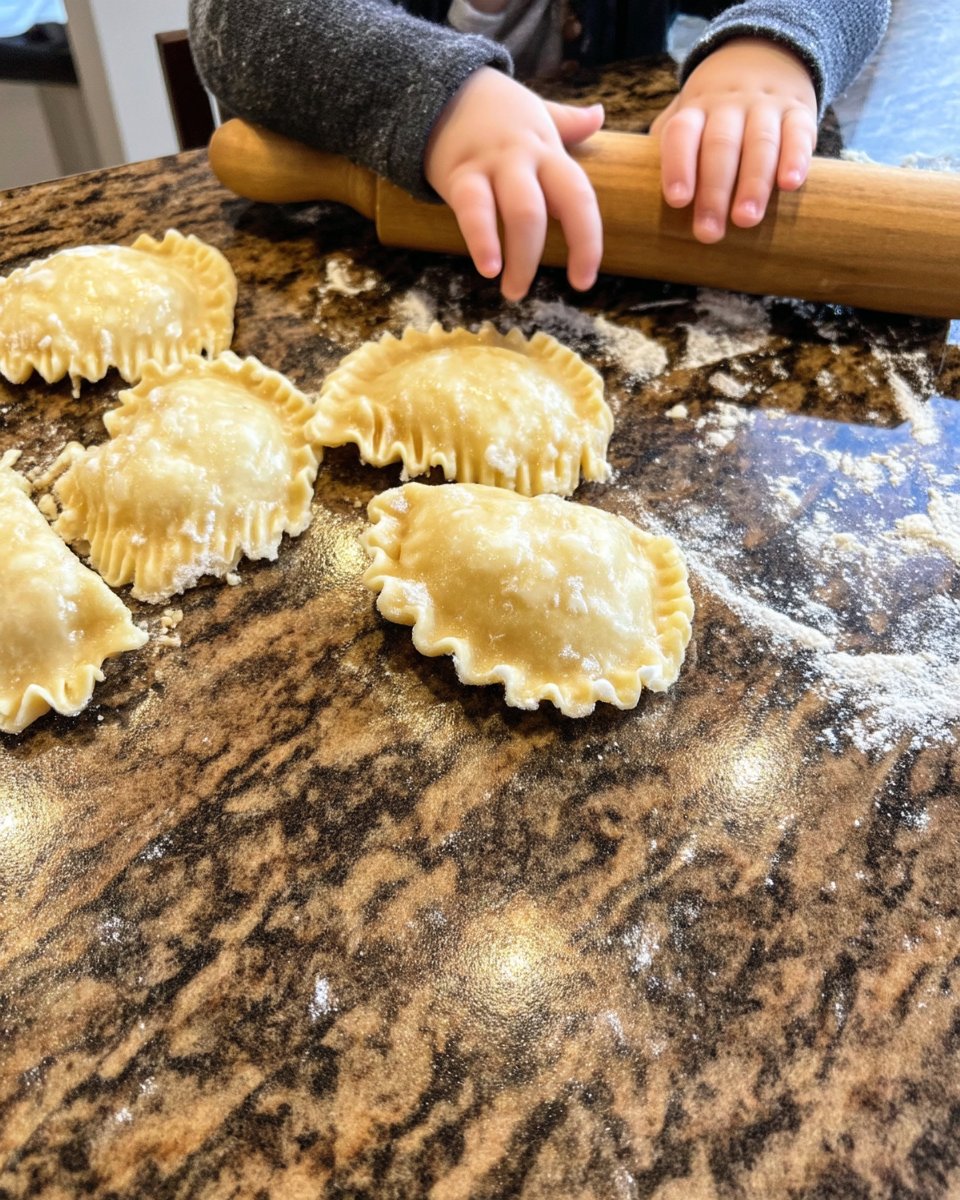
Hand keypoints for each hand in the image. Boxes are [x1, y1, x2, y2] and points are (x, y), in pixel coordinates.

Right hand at [425, 67, 603, 301]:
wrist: (441, 86)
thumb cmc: (495, 110)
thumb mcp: (535, 113)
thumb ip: (568, 123)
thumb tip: (598, 116)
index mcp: (550, 151)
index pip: (579, 198)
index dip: (587, 242)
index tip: (583, 280)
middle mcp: (526, 159)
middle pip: (547, 211)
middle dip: (541, 257)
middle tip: (530, 292)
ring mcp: (493, 166)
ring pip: (519, 214)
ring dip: (518, 258)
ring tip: (511, 290)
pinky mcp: (459, 175)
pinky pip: (474, 211)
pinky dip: (482, 240)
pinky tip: (487, 268)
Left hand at [651, 38, 817, 242]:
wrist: (765, 55)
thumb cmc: (712, 113)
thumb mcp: (685, 117)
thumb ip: (665, 152)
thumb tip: (638, 201)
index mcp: (694, 110)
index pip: (681, 134)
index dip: (678, 166)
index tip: (677, 200)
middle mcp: (728, 106)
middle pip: (720, 146)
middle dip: (714, 192)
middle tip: (709, 233)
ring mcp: (765, 107)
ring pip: (760, 143)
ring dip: (753, 183)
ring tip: (746, 220)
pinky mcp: (799, 112)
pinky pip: (799, 133)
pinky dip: (796, 158)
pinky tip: (790, 184)